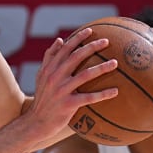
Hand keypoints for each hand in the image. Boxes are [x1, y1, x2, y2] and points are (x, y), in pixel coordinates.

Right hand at [24, 28, 121, 150]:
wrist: (36, 122)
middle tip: (107, 41)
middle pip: (77, 57)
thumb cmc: (42, 98)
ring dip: (102, 68)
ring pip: (85, 75)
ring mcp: (62, 90)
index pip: (65, 49)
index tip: (90, 30)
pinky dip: (103, 94)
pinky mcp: (68, 104)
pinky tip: (116, 91)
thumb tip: (60, 40)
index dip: (78, 38)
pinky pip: (89, 98)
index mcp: (50, 69)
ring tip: (115, 63)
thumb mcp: (41, 76)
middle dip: (92, 47)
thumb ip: (49, 58)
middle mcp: (55, 77)